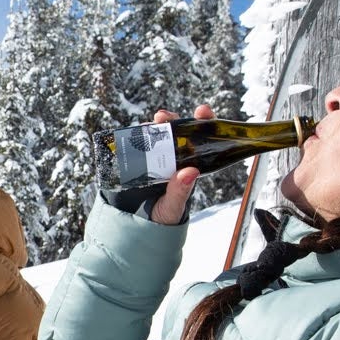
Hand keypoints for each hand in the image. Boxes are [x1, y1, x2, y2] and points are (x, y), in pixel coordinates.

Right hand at [128, 105, 212, 226]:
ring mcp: (155, 159)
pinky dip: (136, 135)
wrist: (136, 228)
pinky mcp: (137, 162)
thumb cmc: (162, 218)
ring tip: (153, 122)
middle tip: (164, 117)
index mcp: (188, 166)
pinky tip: (136, 132)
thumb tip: (191, 172)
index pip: (200, 141)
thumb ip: (180, 191)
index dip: (203, 123)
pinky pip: (138, 144)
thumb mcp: (173, 207)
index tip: (202, 111)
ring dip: (156, 125)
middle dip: (173, 119)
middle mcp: (173, 159)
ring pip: (157, 135)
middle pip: (177, 132)